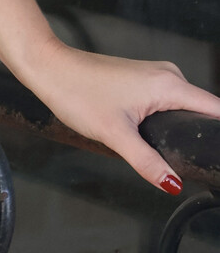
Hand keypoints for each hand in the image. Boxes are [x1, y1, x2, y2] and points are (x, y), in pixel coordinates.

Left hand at [16, 34, 219, 189]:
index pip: (216, 109)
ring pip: (183, 105)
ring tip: (172, 152)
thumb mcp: (115, 135)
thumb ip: (147, 161)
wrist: (49, 68)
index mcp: (169, 84)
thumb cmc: (77, 94)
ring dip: (182, 127)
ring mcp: (155, 74)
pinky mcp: (142, 78)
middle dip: (201, 134)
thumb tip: (173, 184)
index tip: (216, 154)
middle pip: (202, 109)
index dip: (219, 132)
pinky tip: (155, 135)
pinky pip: (168, 100)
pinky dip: (168, 118)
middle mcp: (168, 74)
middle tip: (192, 162)